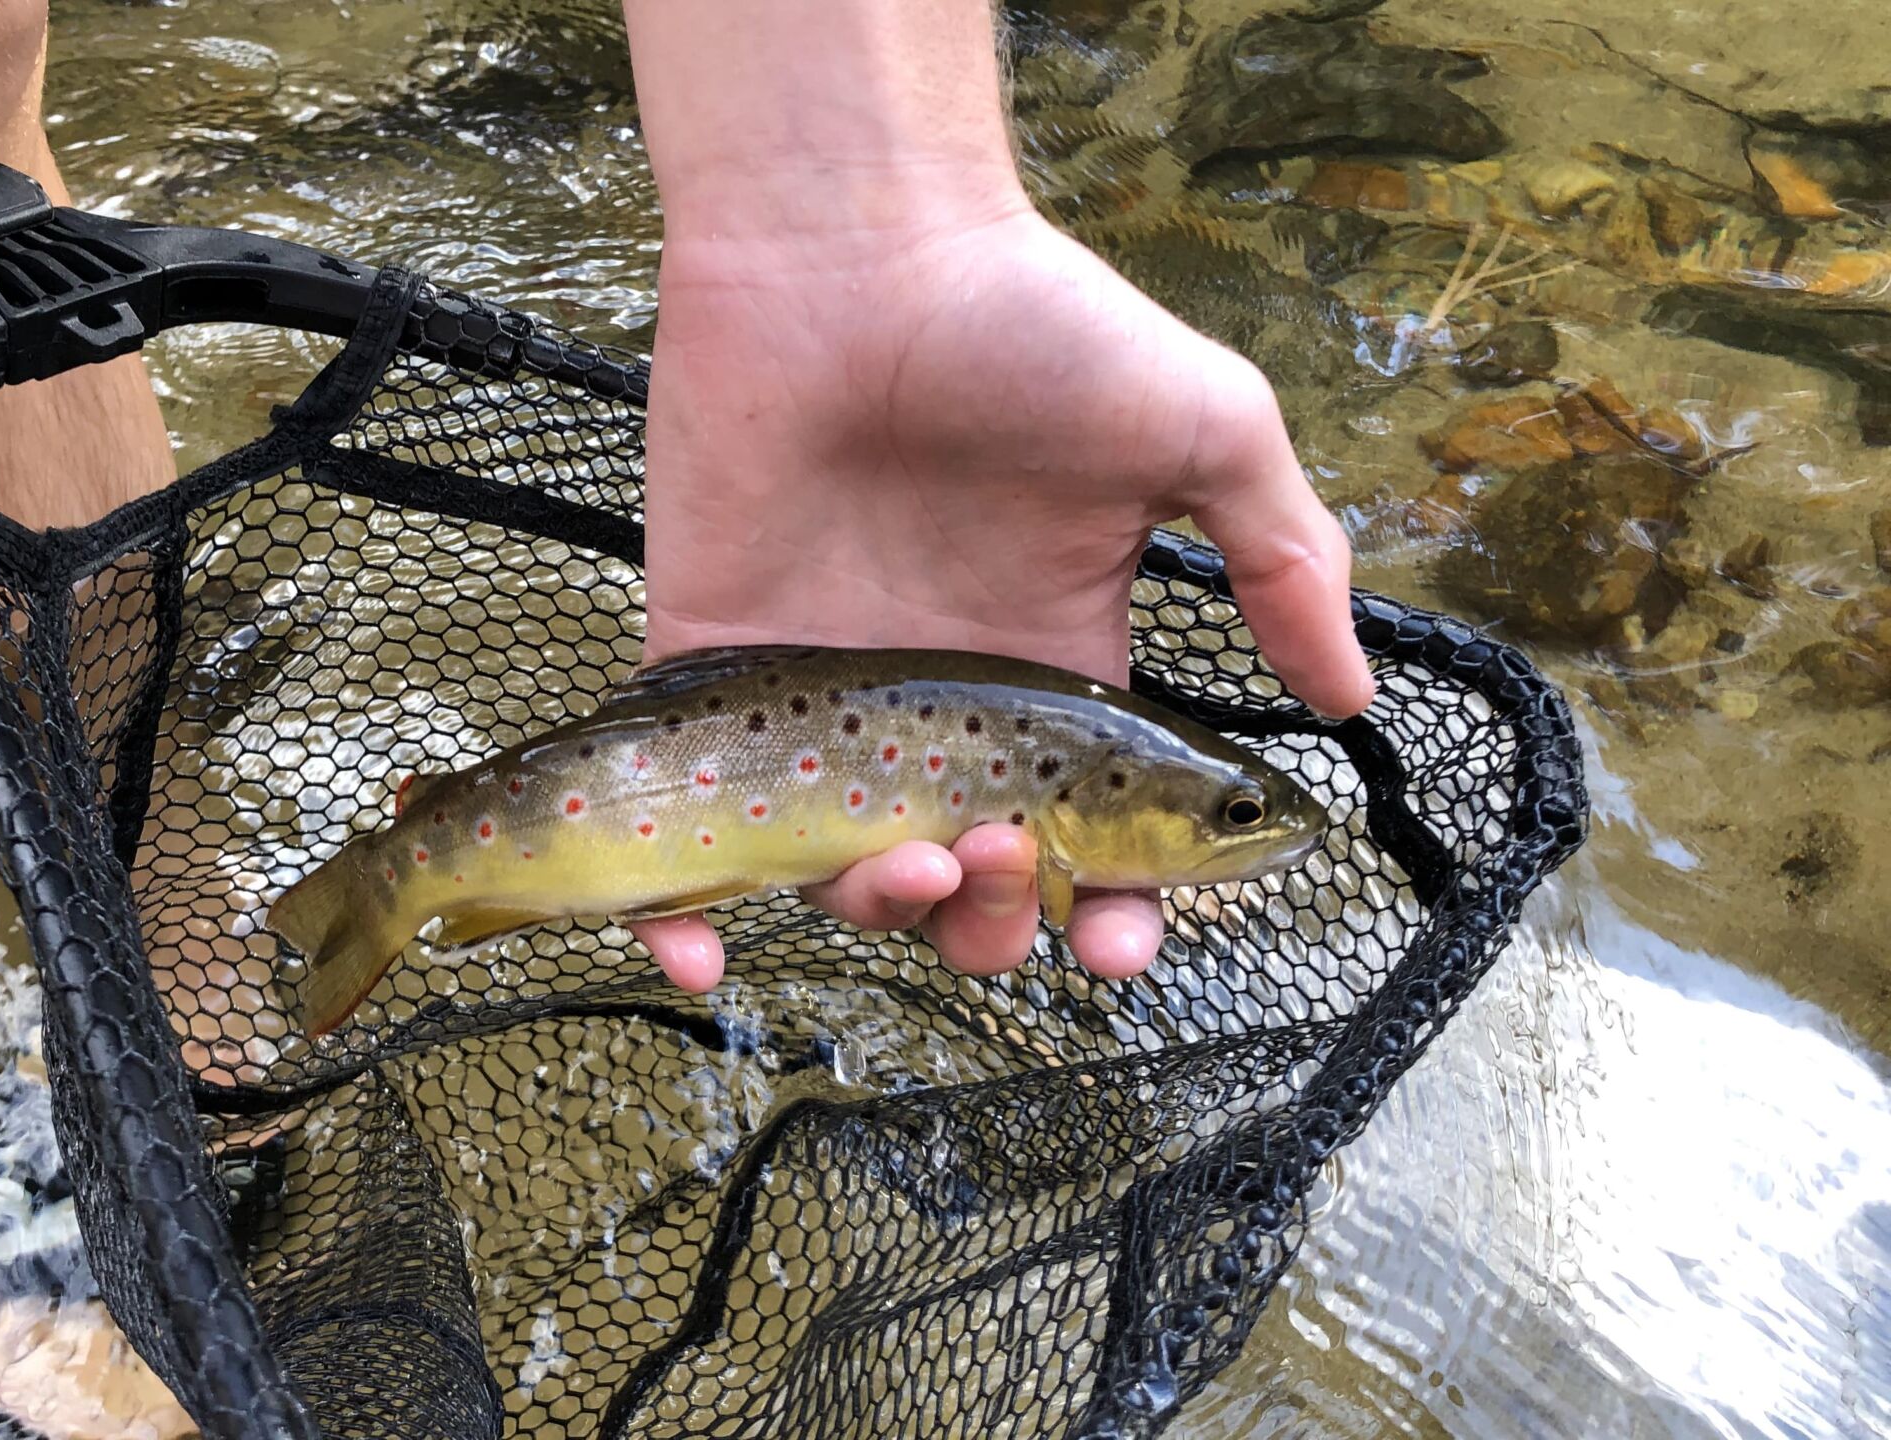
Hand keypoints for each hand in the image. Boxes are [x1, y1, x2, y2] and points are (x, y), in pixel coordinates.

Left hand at [628, 208, 1374, 988]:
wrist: (850, 247)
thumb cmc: (1035, 324)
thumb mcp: (1206, 430)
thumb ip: (1285, 562)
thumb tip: (1351, 701)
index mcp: (1052, 670)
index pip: (1087, 838)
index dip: (1112, 911)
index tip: (1121, 944)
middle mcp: (937, 704)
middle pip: (967, 881)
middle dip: (996, 922)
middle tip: (999, 870)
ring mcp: (817, 694)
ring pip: (839, 874)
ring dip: (881, 913)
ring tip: (910, 865)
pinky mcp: (706, 671)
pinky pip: (683, 830)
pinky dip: (682, 921)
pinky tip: (707, 959)